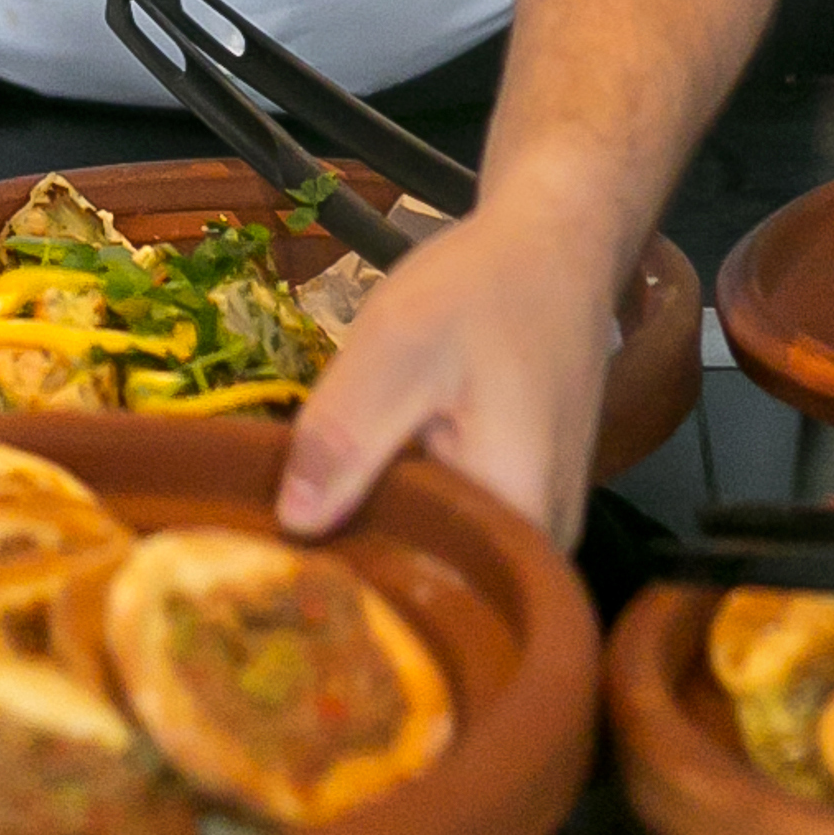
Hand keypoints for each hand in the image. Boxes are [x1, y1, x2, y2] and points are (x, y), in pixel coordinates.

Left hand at [276, 195, 620, 547]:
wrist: (554, 249)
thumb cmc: (481, 292)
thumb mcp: (397, 348)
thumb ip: (347, 436)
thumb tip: (293, 525)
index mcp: (518, 519)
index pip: (417, 585)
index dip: (343, 570)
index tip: (279, 551)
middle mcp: (545, 545)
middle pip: (430, 576)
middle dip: (357, 550)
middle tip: (279, 524)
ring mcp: (541, 526)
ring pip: (440, 550)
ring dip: (381, 524)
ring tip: (312, 501)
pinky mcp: (526, 500)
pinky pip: (457, 524)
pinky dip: (408, 502)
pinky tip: (363, 477)